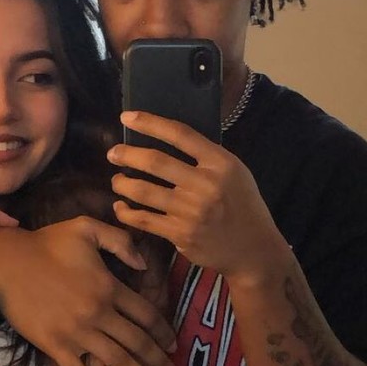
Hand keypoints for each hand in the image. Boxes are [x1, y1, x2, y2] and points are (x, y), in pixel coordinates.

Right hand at [0, 215, 178, 365]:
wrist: (5, 260)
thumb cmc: (46, 242)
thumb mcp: (87, 228)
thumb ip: (121, 241)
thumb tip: (145, 265)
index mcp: (109, 286)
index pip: (147, 314)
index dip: (165, 333)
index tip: (174, 347)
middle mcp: (99, 313)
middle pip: (139, 344)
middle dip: (161, 364)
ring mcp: (77, 333)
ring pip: (119, 363)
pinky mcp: (55, 346)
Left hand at [110, 113, 285, 279]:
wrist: (253, 249)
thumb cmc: (242, 205)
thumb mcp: (235, 172)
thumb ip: (207, 157)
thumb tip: (168, 137)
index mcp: (220, 163)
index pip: (180, 134)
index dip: (150, 123)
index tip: (127, 117)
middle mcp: (206, 184)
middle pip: (155, 162)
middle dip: (127, 155)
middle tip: (113, 153)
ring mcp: (192, 211)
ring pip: (143, 191)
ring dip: (122, 184)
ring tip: (116, 180)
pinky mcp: (181, 234)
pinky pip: (144, 219)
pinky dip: (126, 212)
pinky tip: (121, 206)